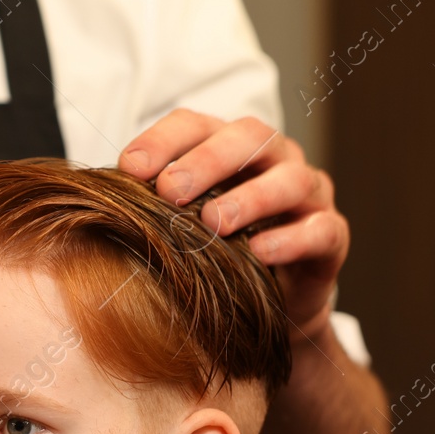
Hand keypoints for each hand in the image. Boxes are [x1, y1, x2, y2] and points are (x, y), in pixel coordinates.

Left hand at [119, 109, 348, 342]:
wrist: (269, 310)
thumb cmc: (218, 256)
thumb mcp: (181, 228)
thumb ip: (155, 208)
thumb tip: (102, 204)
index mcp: (232, 147)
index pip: (197, 124)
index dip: (163, 139)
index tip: (129, 168)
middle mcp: (276, 160)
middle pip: (249, 137)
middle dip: (207, 160)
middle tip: (170, 190)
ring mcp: (309, 195)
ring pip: (290, 179)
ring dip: (250, 197)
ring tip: (214, 223)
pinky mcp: (331, 236)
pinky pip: (320, 229)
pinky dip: (290, 238)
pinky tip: (260, 251)